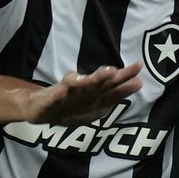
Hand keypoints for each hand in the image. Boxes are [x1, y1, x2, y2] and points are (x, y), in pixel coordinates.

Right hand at [27, 62, 143, 125]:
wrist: (38, 109)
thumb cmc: (69, 104)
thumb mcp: (94, 107)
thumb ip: (114, 97)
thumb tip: (138, 84)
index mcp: (93, 94)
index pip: (112, 87)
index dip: (125, 80)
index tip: (139, 70)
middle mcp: (81, 90)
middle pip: (97, 81)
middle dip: (110, 75)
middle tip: (122, 69)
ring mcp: (65, 93)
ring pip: (77, 85)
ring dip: (89, 80)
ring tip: (101, 74)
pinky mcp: (49, 99)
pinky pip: (54, 96)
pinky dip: (58, 93)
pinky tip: (62, 90)